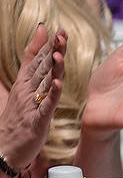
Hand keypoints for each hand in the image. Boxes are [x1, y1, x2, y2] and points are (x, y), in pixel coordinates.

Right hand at [0, 24, 66, 173]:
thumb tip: (34, 56)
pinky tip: (58, 83)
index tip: (56, 29)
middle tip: (61, 33)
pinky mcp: (37, 120)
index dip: (46, 45)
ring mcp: (31, 104)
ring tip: (59, 52)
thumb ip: (28, 70)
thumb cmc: (16, 119)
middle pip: (41, 66)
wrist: (5, 148)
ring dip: (52, 66)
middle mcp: (26, 91)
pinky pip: (45, 105)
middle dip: (52, 49)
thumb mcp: (21, 92)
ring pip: (43, 82)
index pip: (35, 60)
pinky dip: (52, 94)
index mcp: (23, 84)